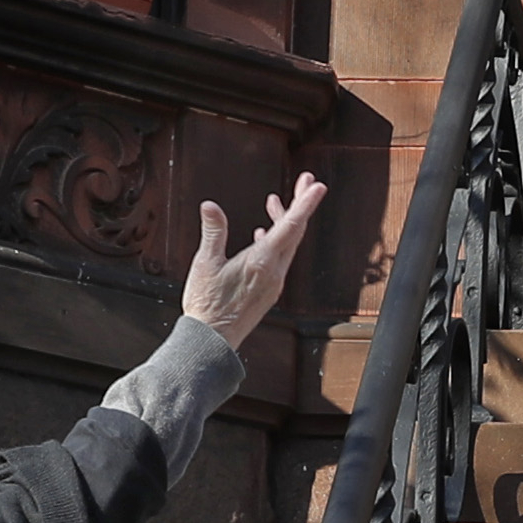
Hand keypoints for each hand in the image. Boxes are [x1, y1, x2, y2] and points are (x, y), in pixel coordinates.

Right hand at [183, 174, 328, 349]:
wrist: (212, 341)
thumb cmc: (207, 305)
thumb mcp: (205, 264)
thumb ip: (213, 233)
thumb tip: (210, 206)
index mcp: (261, 262)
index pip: (290, 226)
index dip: (305, 203)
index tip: (317, 186)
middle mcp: (274, 272)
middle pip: (295, 231)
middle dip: (300, 204)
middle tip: (305, 181)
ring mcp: (274, 282)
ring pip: (288, 245)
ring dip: (285, 221)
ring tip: (276, 202)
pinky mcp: (269, 291)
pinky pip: (280, 259)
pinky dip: (275, 240)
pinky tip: (262, 233)